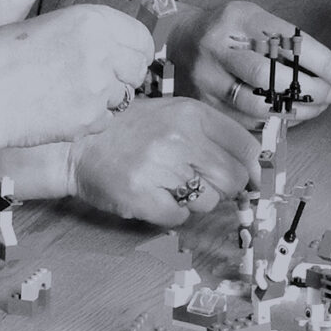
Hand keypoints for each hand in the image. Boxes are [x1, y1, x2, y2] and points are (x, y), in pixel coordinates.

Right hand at [0, 4, 153, 151]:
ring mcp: (97, 88)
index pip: (141, 38)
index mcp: (90, 21)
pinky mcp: (87, 119)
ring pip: (123, 97)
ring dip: (105, 99)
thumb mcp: (46, 25)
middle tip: (99, 81)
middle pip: (137, 69)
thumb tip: (111, 46)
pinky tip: (62, 112)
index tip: (128, 59)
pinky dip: (89, 120)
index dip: (135, 51)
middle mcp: (101, 51)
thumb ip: (85, 33)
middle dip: (123, 76)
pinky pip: (104, 121)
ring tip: (71, 95)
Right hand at [71, 99, 260, 226]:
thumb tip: (254, 169)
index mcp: (191, 113)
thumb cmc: (130, 130)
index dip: (251, 169)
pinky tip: (154, 195)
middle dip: (222, 188)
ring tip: (167, 184)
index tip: (247, 179)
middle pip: (233, 180)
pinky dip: (171, 212)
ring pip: (208, 202)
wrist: (76, 144)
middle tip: (199, 182)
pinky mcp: (142, 196)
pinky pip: (179, 217)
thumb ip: (212, 134)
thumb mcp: (173, 115)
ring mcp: (160, 167)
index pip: (246, 148)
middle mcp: (179, 137)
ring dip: (194, 201)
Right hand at [167, 0, 330, 127]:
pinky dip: (277, 122)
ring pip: (258, 104)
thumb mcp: (256, 21)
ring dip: (297, 111)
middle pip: (270, 75)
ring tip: (316, 106)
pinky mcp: (203, 106)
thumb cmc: (230, 32)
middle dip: (310, 90)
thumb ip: (291, 43)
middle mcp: (218, 47)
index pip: (288, 41)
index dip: (324, 63)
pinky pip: (247, 122)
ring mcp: (206, 79)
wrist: (178, 40)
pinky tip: (291, 114)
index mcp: (238, 18)